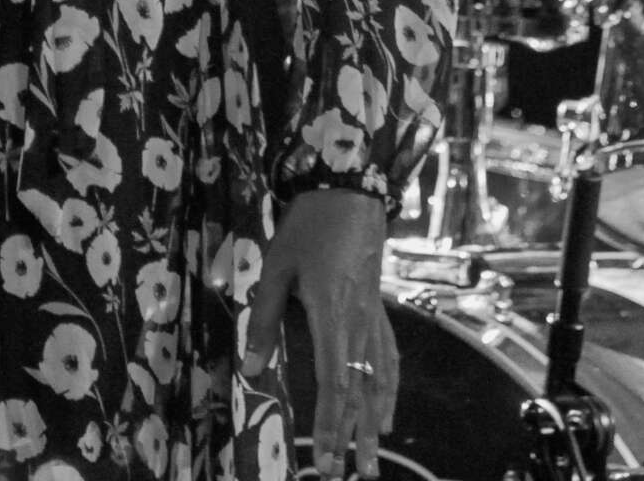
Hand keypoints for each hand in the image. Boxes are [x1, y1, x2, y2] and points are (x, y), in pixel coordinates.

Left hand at [243, 190, 396, 477]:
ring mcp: (374, 318)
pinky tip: (387, 410)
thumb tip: (254, 369)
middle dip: (354, 438)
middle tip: (349, 475)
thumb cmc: (308, 226)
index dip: (330, 426)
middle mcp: (359, 325)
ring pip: (379, 381)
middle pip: (360, 393)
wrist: (348, 191)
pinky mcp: (379, 309)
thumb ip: (265, 318)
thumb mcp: (276, 266)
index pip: (333, 385)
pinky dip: (390, 389)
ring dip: (374, 423)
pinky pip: (389, 358)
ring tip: (372, 459)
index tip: (325, 460)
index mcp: (332, 316)